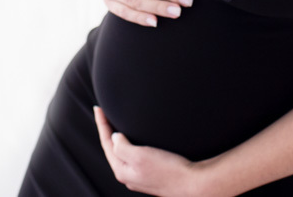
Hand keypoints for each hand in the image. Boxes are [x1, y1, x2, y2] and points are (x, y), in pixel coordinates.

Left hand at [94, 106, 211, 196]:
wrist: (193, 184)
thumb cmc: (168, 171)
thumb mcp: (140, 156)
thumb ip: (122, 147)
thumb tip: (115, 138)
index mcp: (122, 171)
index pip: (106, 143)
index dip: (102, 124)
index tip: (99, 108)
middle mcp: (129, 175)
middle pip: (112, 149)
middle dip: (107, 131)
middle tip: (104, 114)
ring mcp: (140, 176)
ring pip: (123, 153)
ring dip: (118, 137)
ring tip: (115, 124)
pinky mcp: (152, 173)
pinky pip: (134, 155)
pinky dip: (130, 143)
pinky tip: (136, 140)